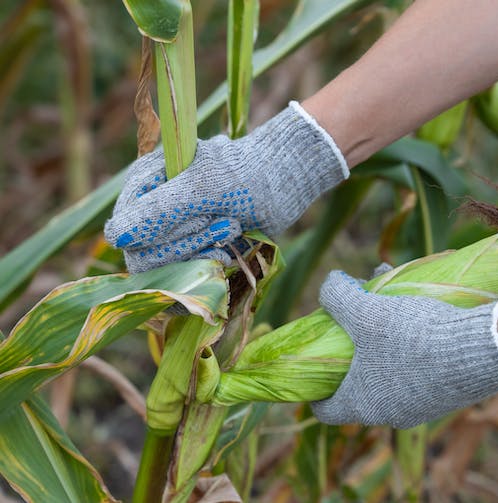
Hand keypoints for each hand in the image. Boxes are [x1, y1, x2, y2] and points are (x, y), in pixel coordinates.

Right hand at [104, 102, 348, 272]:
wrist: (284, 182)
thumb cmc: (246, 175)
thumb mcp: (203, 188)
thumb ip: (159, 211)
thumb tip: (114, 237)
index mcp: (144, 183)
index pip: (126, 229)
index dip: (161, 233)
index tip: (200, 216)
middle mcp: (151, 210)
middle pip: (143, 255)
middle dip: (189, 243)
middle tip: (224, 221)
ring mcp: (171, 234)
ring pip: (165, 271)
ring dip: (202, 252)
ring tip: (232, 228)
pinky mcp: (192, 253)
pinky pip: (183, 281)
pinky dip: (207, 270)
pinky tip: (226, 252)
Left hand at [311, 271, 497, 428]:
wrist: (484, 349)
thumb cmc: (414, 336)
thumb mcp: (367, 311)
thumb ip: (337, 296)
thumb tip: (328, 285)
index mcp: (362, 405)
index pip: (325, 409)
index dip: (314, 389)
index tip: (315, 366)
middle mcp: (389, 414)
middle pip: (359, 386)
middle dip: (353, 352)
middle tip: (355, 322)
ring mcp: (420, 408)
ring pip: (390, 375)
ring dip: (384, 345)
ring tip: (390, 305)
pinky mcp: (446, 396)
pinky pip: (418, 373)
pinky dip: (411, 349)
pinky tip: (420, 315)